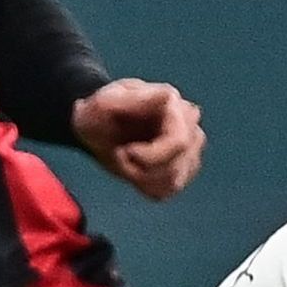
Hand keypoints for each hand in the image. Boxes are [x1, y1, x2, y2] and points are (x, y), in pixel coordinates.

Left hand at [71, 78, 204, 200]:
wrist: (97, 126)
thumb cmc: (98, 112)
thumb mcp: (105, 104)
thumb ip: (135, 100)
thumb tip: (169, 96)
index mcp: (174, 106)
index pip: (179, 143)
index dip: (150, 156)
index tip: (121, 151)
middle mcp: (189, 126)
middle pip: (175, 166)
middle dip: (141, 170)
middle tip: (117, 156)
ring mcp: (190, 148)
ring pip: (174, 182)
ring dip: (141, 179)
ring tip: (123, 161)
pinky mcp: (183, 169)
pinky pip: (169, 190)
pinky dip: (146, 186)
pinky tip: (133, 170)